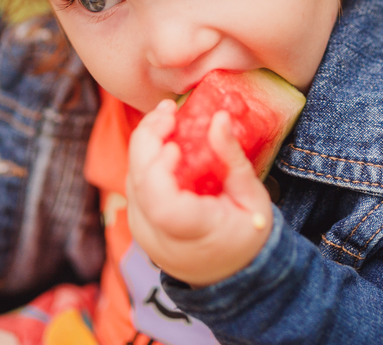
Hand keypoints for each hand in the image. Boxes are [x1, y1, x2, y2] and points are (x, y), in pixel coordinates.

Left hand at [126, 101, 272, 286]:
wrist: (230, 274)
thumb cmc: (247, 234)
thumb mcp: (251, 197)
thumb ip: (232, 158)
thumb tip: (220, 117)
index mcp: (191, 233)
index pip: (161, 203)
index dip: (158, 169)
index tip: (175, 143)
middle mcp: (158, 235)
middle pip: (138, 183)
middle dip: (147, 139)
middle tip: (168, 109)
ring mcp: (143, 230)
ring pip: (131, 178)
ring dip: (144, 143)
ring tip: (166, 115)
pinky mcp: (138, 220)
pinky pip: (135, 182)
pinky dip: (144, 156)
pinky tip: (162, 136)